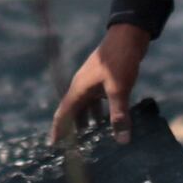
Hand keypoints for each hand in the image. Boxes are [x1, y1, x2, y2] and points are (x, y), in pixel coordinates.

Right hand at [51, 22, 151, 146]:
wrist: (128, 35)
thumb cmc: (119, 60)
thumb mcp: (119, 89)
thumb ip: (119, 114)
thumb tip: (122, 140)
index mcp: (79, 89)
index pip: (63, 114)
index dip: (58, 131)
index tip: (54, 146)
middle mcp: (82, 86)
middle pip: (73, 112)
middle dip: (73, 130)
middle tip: (75, 148)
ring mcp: (92, 82)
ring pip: (86, 106)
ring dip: (87, 121)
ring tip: (93, 138)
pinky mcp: (103, 79)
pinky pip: (97, 100)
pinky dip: (100, 111)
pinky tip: (109, 119)